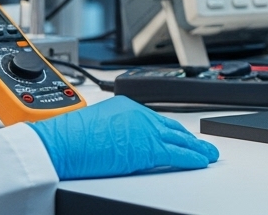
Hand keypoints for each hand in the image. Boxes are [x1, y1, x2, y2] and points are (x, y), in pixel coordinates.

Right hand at [29, 96, 218, 179]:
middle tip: (201, 144)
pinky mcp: (148, 149)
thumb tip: (116, 143)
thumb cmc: (67, 138)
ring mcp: (145, 131)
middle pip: (171, 128)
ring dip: (196, 148)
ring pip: (179, 140)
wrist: (59, 144)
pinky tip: (201, 161)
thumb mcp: (95, 126)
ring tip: (208, 154)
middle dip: (188, 138)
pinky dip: (192, 158)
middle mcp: (140, 115)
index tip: (179, 136)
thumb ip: (113, 131)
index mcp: (127, 106)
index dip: (171, 131)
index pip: (156, 120)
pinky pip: (177, 155)